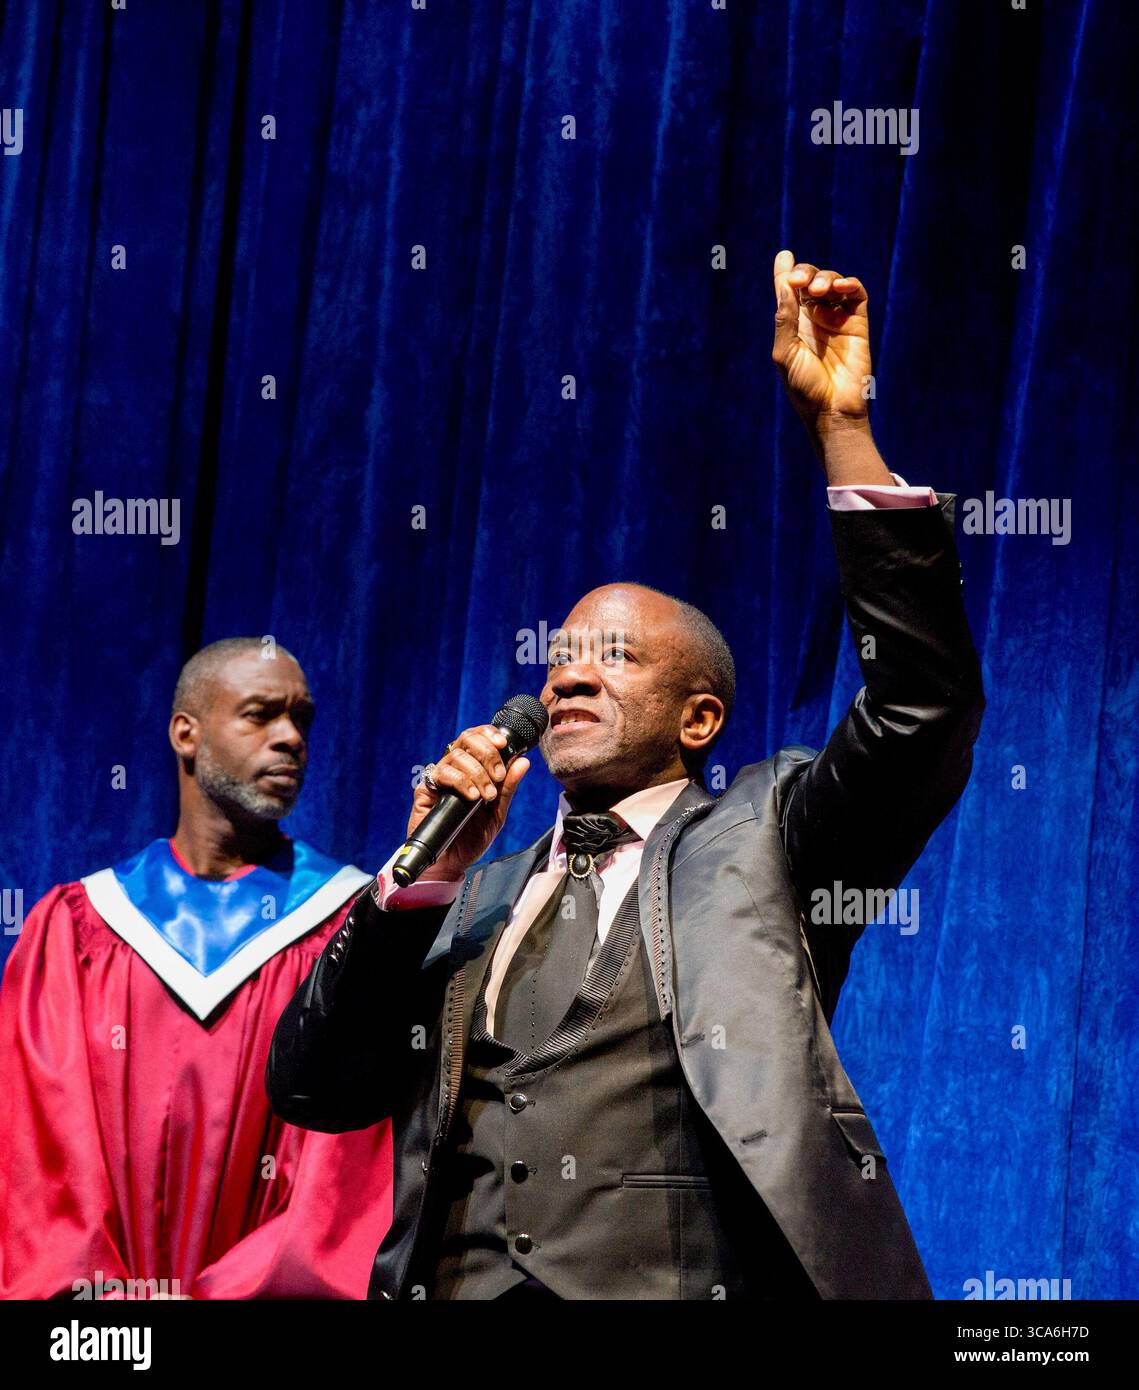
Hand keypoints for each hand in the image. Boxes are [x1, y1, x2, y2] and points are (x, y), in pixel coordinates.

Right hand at [407, 725, 529, 880]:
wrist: (451, 863)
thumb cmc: (472, 838)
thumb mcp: (497, 813)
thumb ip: (508, 788)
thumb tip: (522, 762)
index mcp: (473, 768)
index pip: (479, 738)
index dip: (490, 734)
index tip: (504, 744)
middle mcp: (455, 768)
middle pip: (467, 739)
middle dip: (487, 753)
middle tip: (497, 775)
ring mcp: (440, 778)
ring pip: (456, 755)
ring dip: (477, 773)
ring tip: (486, 796)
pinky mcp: (425, 789)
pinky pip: (441, 773)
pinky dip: (460, 781)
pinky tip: (471, 797)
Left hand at [772, 249, 871, 423]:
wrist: (832, 411)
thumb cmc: (804, 388)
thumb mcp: (785, 353)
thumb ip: (784, 318)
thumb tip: (785, 284)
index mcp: (793, 325)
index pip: (789, 291)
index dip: (785, 272)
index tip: (784, 256)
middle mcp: (815, 318)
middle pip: (810, 281)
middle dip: (805, 273)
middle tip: (801, 281)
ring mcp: (837, 319)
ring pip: (833, 283)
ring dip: (825, 278)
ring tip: (819, 288)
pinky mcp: (858, 323)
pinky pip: (856, 295)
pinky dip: (849, 284)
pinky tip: (840, 286)